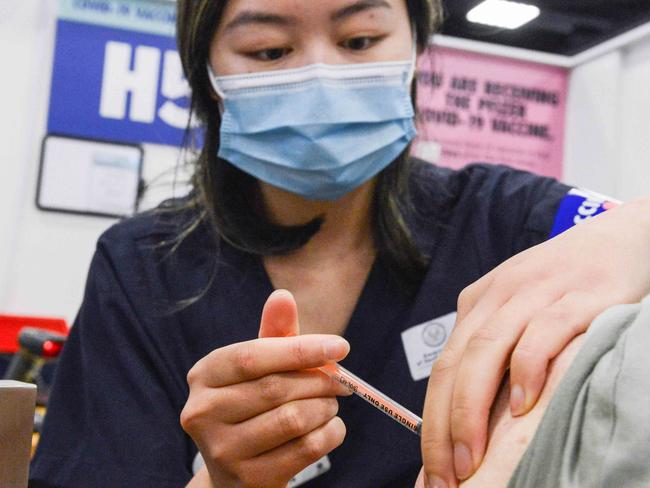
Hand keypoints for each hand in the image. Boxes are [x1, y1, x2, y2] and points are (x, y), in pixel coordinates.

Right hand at [181, 290, 349, 487]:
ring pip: (293, 419)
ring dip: (325, 408)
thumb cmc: (253, 405)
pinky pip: (305, 449)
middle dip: (320, 381)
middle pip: (276, 388)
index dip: (300, 349)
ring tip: (330, 404)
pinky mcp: (247, 479)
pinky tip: (330, 427)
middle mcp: (202, 412)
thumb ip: (274, 333)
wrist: (237, 471)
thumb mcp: (260, 367)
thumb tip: (282, 296)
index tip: (340, 346)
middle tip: (341, 381)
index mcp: (204, 375)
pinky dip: (330, 434)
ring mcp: (221, 450)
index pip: (254, 356)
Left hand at [421, 198, 649, 486]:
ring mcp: (535, 294)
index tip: (430, 467)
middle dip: (443, 426)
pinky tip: (521, 406)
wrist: (620, 238)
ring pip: (487, 353)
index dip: (431, 421)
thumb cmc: (567, 284)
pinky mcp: (577, 298)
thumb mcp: (519, 310)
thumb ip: (496, 351)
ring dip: (472, 409)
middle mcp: (498, 297)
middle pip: (455, 365)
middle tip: (444, 476)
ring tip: (470, 458)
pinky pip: (542, 334)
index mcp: (479, 304)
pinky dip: (526, 370)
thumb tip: (474, 418)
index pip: (441, 368)